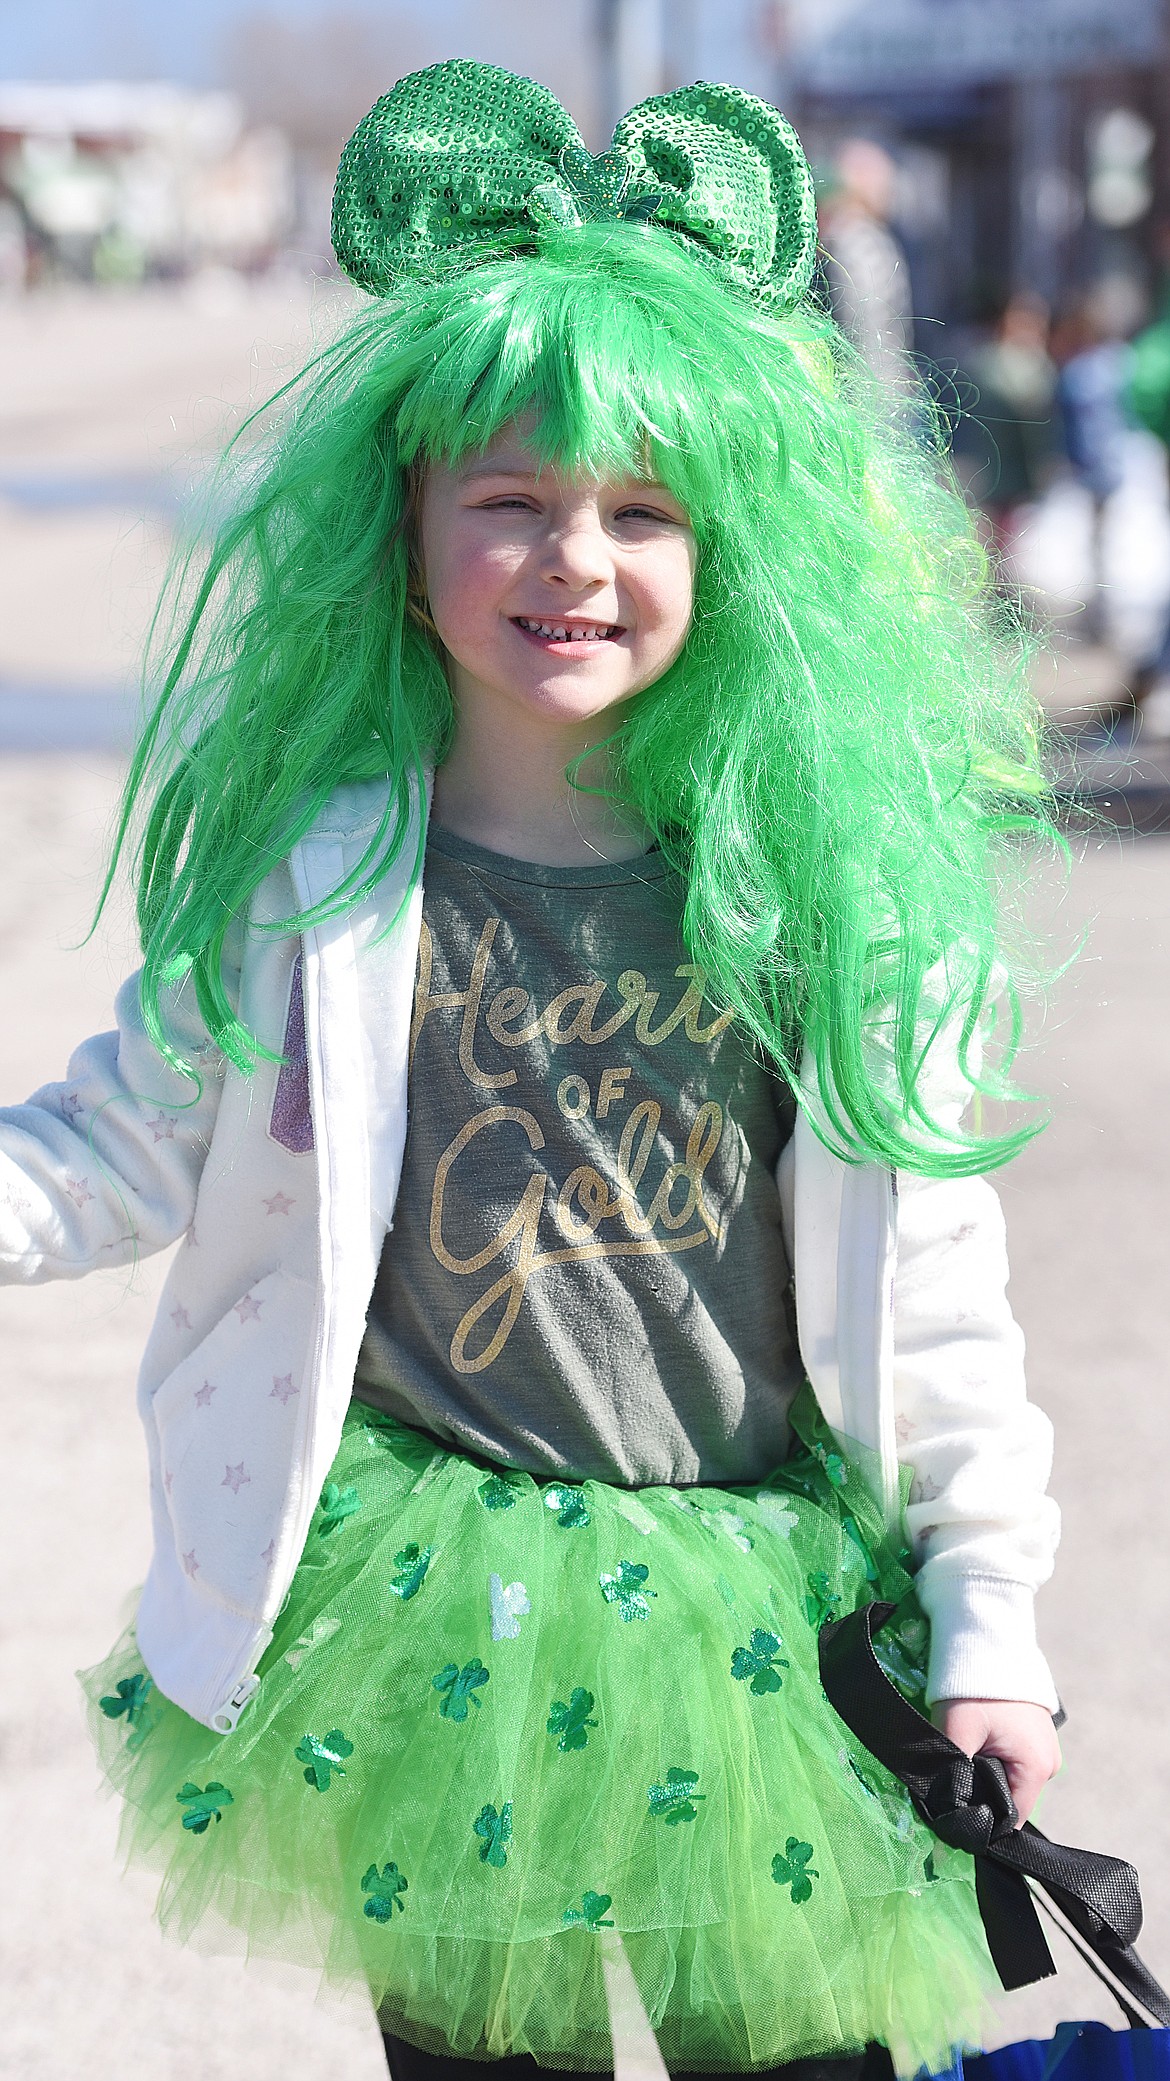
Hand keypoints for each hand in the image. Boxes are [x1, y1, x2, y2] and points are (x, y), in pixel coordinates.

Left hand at [933, 1698, 1061, 1825]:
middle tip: (950, 1781)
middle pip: (1010, 1799)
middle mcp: (1049, 1763)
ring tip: (962, 1755)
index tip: (952, 1814)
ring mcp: (1044, 1746)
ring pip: (1009, 1777)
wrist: (988, 1640)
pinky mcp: (1034, 1732)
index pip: (1009, 1818)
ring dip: (985, 1773)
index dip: (981, 1821)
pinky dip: (993, 1755)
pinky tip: (974, 1742)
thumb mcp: (957, 1732)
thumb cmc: (974, 1687)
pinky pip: (1013, 1757)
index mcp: (1037, 1768)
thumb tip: (948, 1806)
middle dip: (981, 1794)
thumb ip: (954, 1775)